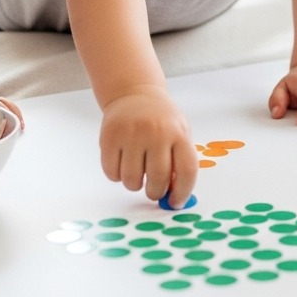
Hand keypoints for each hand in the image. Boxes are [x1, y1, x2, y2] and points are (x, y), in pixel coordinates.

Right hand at [99, 87, 197, 207]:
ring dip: (134, 184)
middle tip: (153, 191)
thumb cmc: (161, 120)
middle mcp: (156, 132)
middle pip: (158, 179)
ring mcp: (132, 133)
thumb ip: (180, 162)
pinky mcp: (109, 136)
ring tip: (137, 171)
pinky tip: (122, 163)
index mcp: (179, 132)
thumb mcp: (179, 133)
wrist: (134, 93)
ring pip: (132, 180)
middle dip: (156, 192)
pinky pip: (111, 172)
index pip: (187, 170)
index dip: (182, 192)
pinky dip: (116, 176)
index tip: (175, 203)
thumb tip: (174, 196)